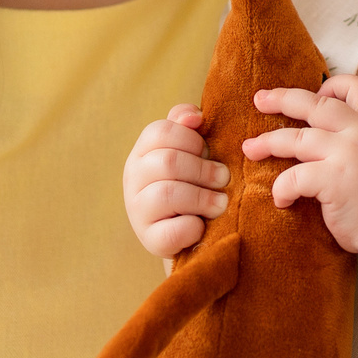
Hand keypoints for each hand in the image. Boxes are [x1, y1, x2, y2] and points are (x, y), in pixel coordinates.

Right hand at [122, 104, 227, 257]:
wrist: (192, 230)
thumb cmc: (194, 181)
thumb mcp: (191, 150)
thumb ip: (188, 126)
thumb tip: (194, 117)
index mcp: (143, 151)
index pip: (160, 132)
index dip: (191, 139)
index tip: (207, 150)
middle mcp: (133, 178)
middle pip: (168, 162)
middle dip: (204, 169)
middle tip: (224, 178)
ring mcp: (137, 210)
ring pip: (167, 194)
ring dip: (203, 198)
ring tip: (221, 202)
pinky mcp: (150, 240)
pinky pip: (173, 231)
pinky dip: (193, 227)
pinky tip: (202, 225)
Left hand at [241, 76, 357, 251]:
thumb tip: (337, 132)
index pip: (357, 86)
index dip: (333, 85)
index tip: (317, 93)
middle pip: (314, 104)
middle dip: (282, 99)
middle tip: (259, 99)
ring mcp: (347, 153)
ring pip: (296, 138)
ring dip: (268, 142)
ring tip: (250, 149)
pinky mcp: (334, 179)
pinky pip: (294, 177)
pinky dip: (281, 188)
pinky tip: (280, 199)